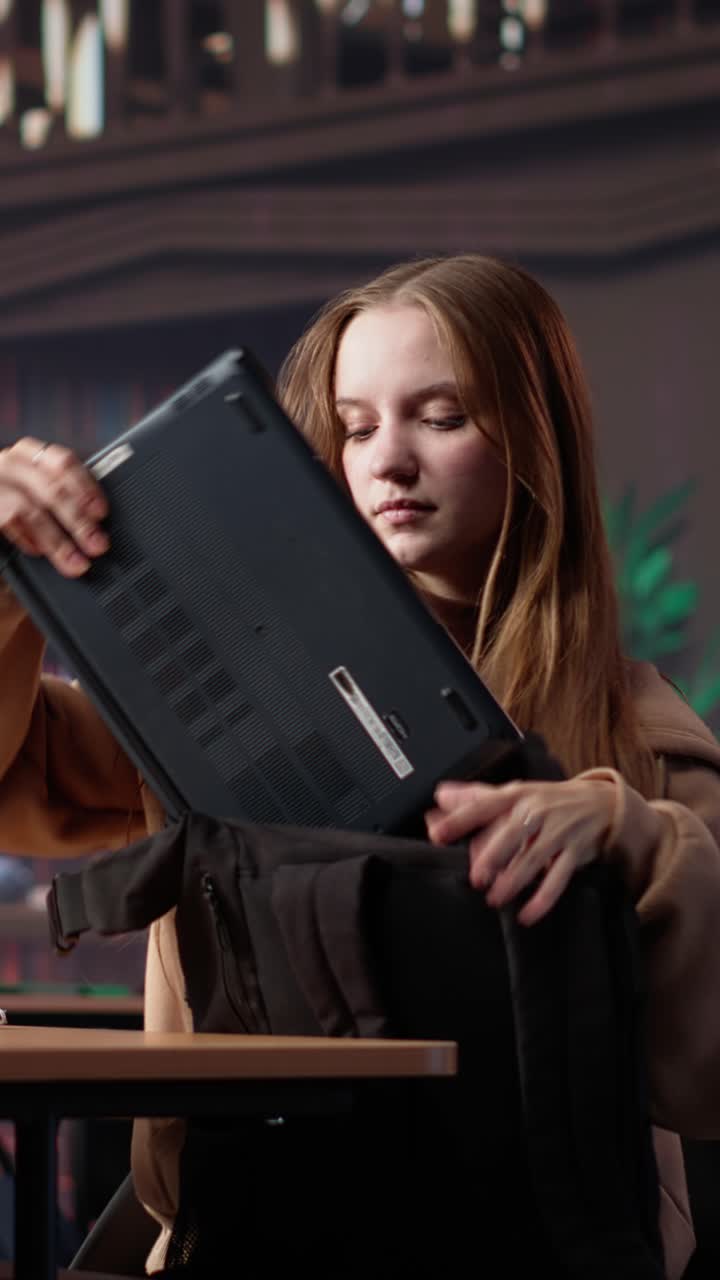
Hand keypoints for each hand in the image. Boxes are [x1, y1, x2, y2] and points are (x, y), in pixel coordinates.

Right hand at [0, 437, 108, 575]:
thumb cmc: (8, 496)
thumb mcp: (33, 487)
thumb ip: (57, 492)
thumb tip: (93, 519)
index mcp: (28, 454)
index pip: (63, 462)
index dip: (86, 487)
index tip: (101, 512)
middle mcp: (10, 463)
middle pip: (52, 489)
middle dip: (79, 521)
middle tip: (97, 544)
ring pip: (33, 512)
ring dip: (58, 541)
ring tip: (75, 561)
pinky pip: (10, 521)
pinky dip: (28, 539)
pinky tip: (39, 551)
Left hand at [425, 777, 615, 924]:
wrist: (600, 803)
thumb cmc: (548, 801)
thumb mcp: (514, 792)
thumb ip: (476, 797)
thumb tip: (441, 795)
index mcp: (516, 795)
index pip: (483, 805)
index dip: (459, 819)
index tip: (437, 834)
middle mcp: (536, 811)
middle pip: (510, 833)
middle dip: (492, 856)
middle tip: (476, 877)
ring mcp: (557, 831)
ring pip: (533, 858)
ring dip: (513, 880)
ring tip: (495, 898)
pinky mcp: (575, 852)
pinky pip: (558, 878)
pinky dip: (543, 898)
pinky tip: (528, 914)